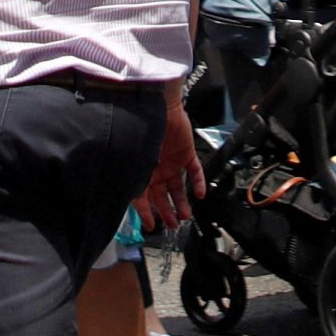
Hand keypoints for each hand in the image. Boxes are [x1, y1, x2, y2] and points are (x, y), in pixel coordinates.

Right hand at [141, 84, 202, 229]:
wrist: (156, 108)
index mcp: (141, 172)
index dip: (145, 213)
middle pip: (163, 195)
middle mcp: (156, 169)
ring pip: (179, 187)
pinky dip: (198, 183)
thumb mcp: (135, 161)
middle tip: (173, 225)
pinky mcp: (186, 153)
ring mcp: (172, 162)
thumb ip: (136, 181)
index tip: (150, 227)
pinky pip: (194, 171)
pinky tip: (201, 194)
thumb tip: (134, 202)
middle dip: (167, 211)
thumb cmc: (140, 132)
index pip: (142, 198)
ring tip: (186, 216)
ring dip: (182, 202)